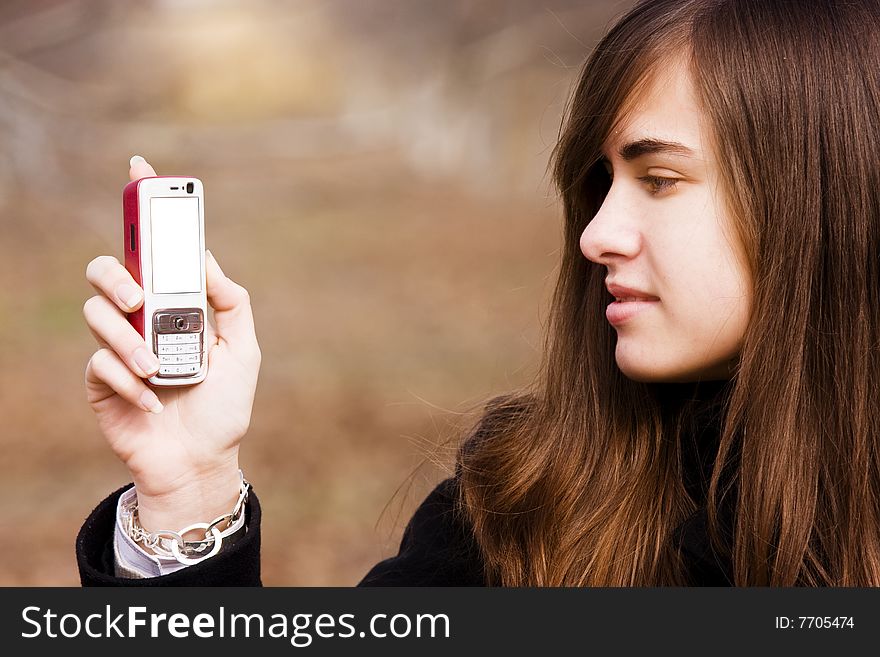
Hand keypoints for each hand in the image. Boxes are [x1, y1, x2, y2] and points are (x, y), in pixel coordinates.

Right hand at [83, 156, 260, 533]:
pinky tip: (154, 401)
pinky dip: (129, 381)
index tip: (141, 168)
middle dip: (117, 277)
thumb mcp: (244, 350)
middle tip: (139, 300)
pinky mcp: (101, 380)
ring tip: (158, 370)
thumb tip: (206, 258)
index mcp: (177, 304)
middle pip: (107, 269)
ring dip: (130, 342)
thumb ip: (230, 303)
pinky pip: (99, 362)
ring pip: (96, 313)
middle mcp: (142, 318)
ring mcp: (118, 346)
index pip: (155, 250)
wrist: (202, 460)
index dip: (145, 208)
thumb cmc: (224, 406)